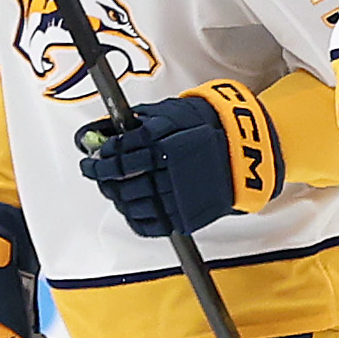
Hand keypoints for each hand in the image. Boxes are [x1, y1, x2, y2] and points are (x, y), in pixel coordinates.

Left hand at [78, 79, 280, 238]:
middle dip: (101, 178)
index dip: (99, 158)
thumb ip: (134, 122)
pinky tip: (131, 207)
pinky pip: (149, 224)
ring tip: (114, 189)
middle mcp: (168, 173)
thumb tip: (99, 132)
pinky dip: (134, 218)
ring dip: (116, 197)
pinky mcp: (185, 216)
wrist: (246, 152)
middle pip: (119, 181)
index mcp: (164, 145)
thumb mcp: (170, 113)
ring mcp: (177, 197)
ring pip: (131, 203)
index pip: (117, 155)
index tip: (92, 159)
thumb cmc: (206, 128)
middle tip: (96, 172)